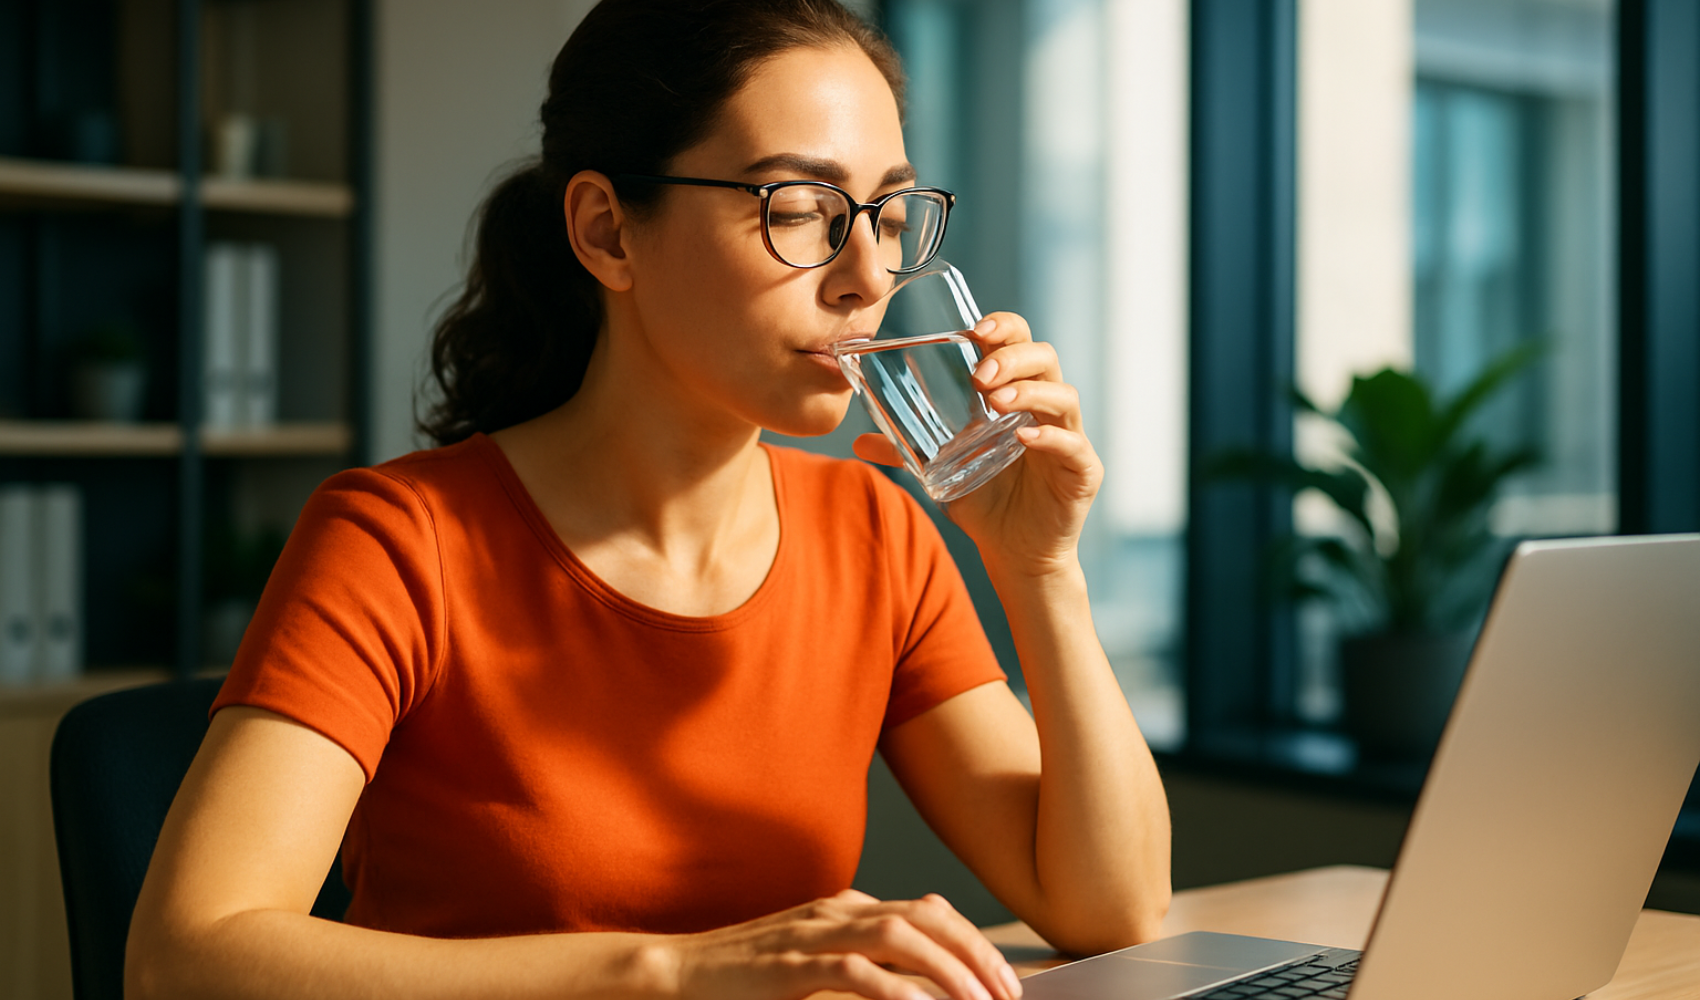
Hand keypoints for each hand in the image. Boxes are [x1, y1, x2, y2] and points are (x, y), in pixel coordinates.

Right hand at [668, 889, 1022, 999]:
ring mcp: (811, 935)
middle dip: (975, 954)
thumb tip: (920, 987)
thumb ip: (862, 962)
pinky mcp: (787, 967)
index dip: (974, 940)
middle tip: (1009, 994)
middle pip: (925, 917)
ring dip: (948, 970)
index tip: (1007, 978)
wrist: (674, 974)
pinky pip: (851, 973)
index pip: (928, 910)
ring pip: (898, 937)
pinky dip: (892, 991)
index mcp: (846, 909)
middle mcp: (836, 912)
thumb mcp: (814, 960)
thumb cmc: (746, 976)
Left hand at [853, 311, 1100, 578]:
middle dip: (1013, 357)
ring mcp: (1069, 437)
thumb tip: (859, 441)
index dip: (1004, 327)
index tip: (976, 330)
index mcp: (1017, 395)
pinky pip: (1073, 445)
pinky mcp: (1082, 471)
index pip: (1019, 343)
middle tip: (980, 375)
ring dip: (1028, 392)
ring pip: (1063, 396)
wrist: (1015, 554)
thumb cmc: (986, 502)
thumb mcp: (941, 471)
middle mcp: (1046, 409)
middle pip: (1045, 358)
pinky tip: (1024, 439)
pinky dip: (1050, 437)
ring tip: (996, 402)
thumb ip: (906, 451)